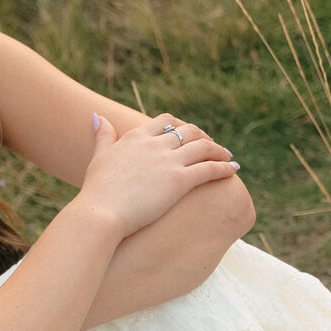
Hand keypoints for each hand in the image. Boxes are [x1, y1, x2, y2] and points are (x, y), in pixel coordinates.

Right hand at [77, 111, 240, 238]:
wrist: (100, 213)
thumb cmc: (96, 192)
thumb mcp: (98, 157)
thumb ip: (103, 136)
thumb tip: (98, 116)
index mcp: (136, 137)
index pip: (166, 121)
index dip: (181, 126)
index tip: (190, 135)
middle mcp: (155, 144)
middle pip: (189, 131)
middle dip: (204, 136)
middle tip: (214, 147)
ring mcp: (169, 161)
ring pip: (203, 146)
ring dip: (219, 150)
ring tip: (229, 157)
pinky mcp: (179, 181)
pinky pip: (209, 168)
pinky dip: (224, 167)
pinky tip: (233, 170)